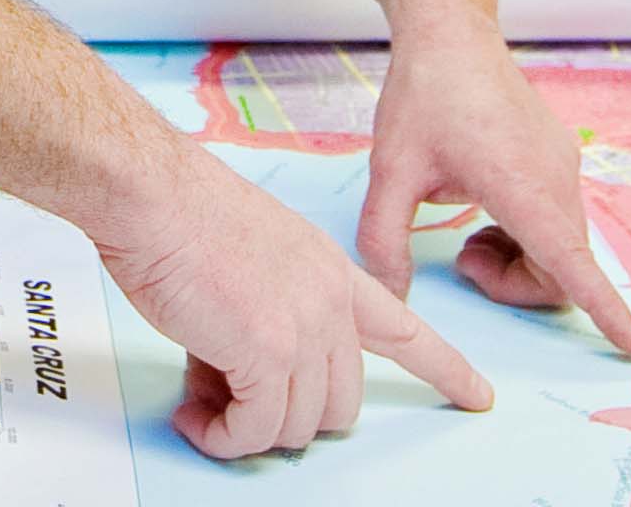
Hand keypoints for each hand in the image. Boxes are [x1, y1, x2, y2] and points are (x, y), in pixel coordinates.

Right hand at [93, 148, 494, 458]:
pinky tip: (195, 419)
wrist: (153, 193)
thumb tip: (234, 385)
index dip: (445, 368)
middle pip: (342, 404)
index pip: (405, 328)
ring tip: (200, 398)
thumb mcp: (249, 267)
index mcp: (332, 272)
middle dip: (287, 417)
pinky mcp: (266, 353)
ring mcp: (305, 327)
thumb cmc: (181, 218)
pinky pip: (255, 429)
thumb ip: (264, 324)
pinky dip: (223, 437)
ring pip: (299, 426)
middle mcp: (331, 301)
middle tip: (226, 396)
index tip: (477, 394)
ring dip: (245, 428)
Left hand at [361, 26, 630, 353]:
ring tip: (469, 239)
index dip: (605, 309)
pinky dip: (528, 235)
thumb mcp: (391, 170)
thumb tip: (392, 300)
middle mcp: (556, 177)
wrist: (451, 32)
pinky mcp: (559, 157)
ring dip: (520, 261)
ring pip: (562, 246)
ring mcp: (563, 165)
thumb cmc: (423, 93)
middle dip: (517, 286)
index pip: (573, 264)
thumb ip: (385, 241)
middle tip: (463, 262)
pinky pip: (558, 219)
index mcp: (522, 185)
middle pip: (563, 269)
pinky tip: (485, 212)